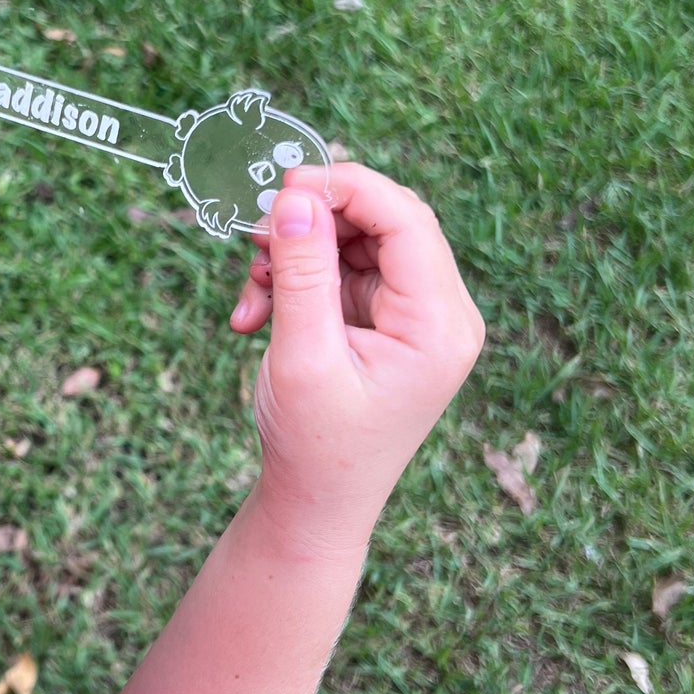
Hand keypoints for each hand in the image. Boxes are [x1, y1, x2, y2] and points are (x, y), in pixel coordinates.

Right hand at [230, 163, 483, 552]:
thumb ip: (302, 272)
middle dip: (315, 221)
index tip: (283, 186)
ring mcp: (414, 318)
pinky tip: (255, 313)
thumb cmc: (315, 446)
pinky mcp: (385, 323)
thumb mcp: (303, 355)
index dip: (346, 188)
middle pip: (384, 223)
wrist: (317, 507)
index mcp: (439, 324)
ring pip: (355, 244)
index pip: (405, 220)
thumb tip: (297, 197)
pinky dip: (296, 280)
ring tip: (252, 289)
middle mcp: (441, 315)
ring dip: (296, 254)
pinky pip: (341, 273)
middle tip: (256, 232)